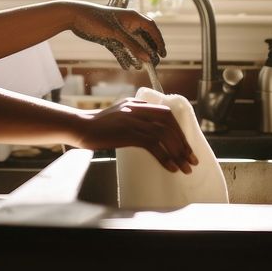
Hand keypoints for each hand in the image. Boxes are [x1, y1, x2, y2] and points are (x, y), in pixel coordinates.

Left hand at [70, 4, 165, 69]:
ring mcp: (118, 30)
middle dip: (148, 50)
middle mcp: (128, 23)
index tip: (163, 54)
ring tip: (140, 66)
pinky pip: (120, 48)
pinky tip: (126, 66)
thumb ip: (132, 46)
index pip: (151, 29)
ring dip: (136, 55)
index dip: (159, 41)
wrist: (74, 17)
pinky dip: (124, 56)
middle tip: (154, 62)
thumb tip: (148, 58)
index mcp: (133, 17)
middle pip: (143, 38)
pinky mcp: (109, 37)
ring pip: (132, 44)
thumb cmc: (96, 20)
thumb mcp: (116, 34)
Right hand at [77, 98, 197, 172]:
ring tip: (185, 168)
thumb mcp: (119, 118)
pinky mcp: (127, 132)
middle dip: (183, 143)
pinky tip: (171, 167)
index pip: (166, 114)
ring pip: (164, 133)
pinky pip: (152, 144)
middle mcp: (137, 108)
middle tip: (191, 160)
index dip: (179, 131)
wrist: (79, 127)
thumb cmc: (98, 128)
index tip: (186, 147)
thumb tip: (153, 137)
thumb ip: (134, 120)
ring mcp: (132, 119)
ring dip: (178, 152)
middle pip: (169, 123)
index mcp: (137, 103)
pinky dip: (164, 156)